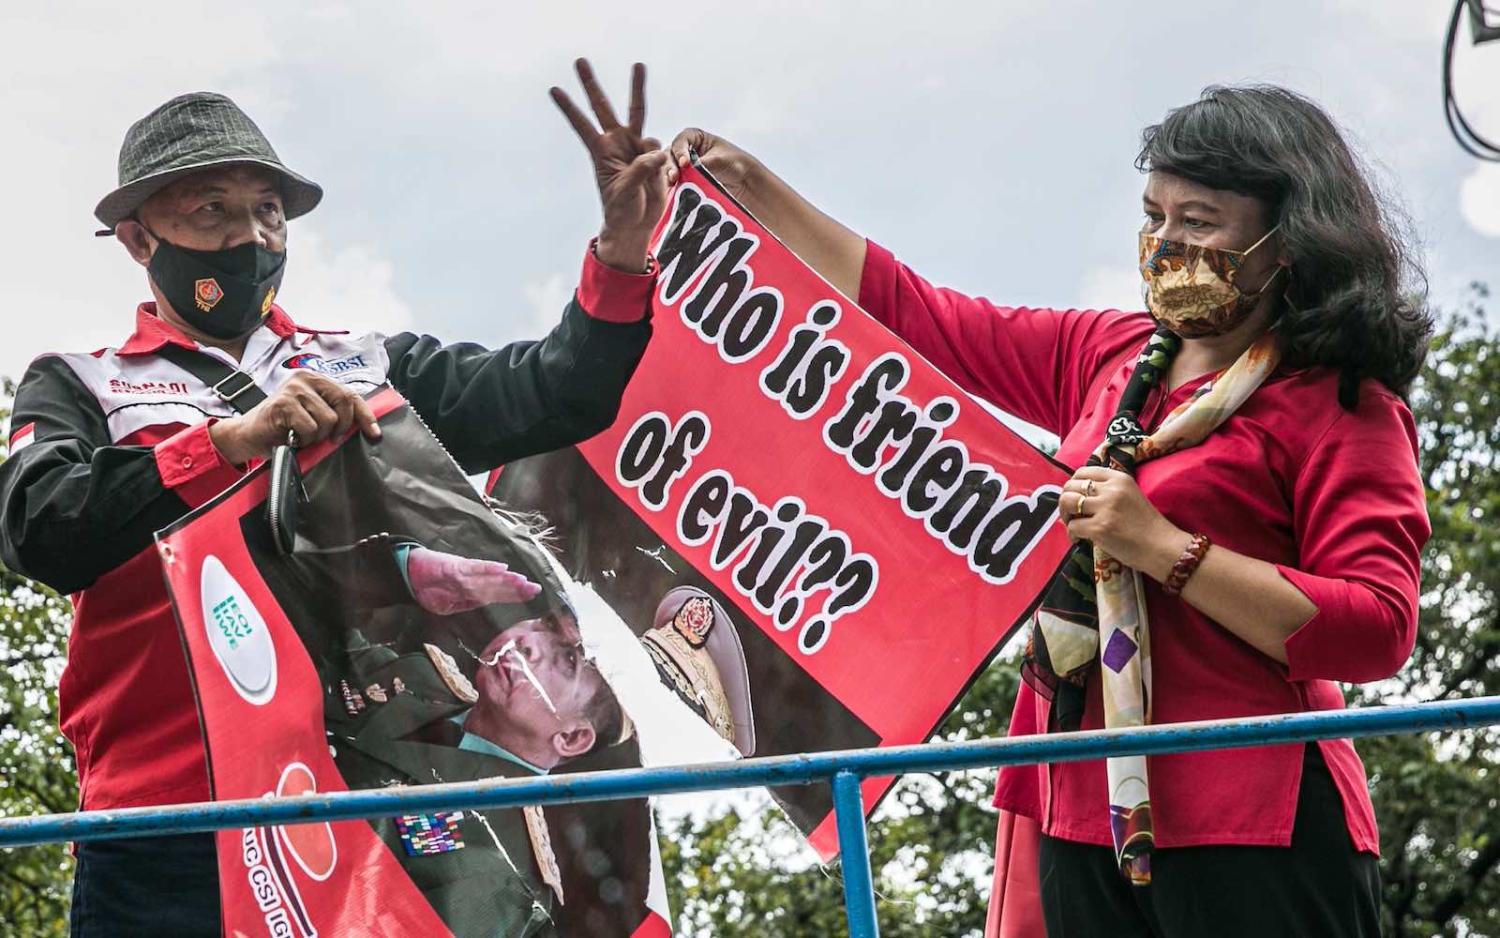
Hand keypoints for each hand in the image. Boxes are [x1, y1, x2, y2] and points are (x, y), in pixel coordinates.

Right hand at [209, 371, 379, 464]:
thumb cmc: (283, 428)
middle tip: (328, 438)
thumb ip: (334, 414)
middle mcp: (306, 378)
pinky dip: (304, 439)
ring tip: (302, 435)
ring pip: (329, 419)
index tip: (374, 433)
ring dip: (318, 435)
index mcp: (316, 379)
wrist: (248, 435)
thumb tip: (367, 427)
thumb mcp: (314, 417)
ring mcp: (294, 389)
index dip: (366, 415)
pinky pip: (311, 428)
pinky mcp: (284, 403)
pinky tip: (293, 437)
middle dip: (341, 426)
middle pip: (344, 401)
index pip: (351, 394)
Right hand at [406, 547, 542, 614]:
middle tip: (536, 589)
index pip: (496, 592)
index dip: (513, 593)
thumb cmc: (427, 583)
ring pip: (487, 577)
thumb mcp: (447, 602)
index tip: (531, 594)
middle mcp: (470, 578)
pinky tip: (501, 568)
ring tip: (523, 581)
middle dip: (516, 588)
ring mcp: (462, 571)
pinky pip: (471, 569)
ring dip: (505, 579)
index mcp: (470, 587)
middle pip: (496, 584)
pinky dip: (486, 568)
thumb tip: (485, 602)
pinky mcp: (452, 566)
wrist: (406, 571)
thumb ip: (466, 602)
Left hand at [551, 58, 671, 271]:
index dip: (568, 108)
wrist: (637, 223)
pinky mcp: (653, 154)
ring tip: (638, 64)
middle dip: (591, 84)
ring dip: (636, 87)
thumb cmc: (622, 210)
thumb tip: (656, 151)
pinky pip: (658, 147)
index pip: (582, 125)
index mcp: (601, 152)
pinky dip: (660, 159)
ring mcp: (635, 146)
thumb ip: (640, 170)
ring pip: (636, 111)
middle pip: (602, 107)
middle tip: (579, 60)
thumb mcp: (626, 193)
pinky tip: (658, 175)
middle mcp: (616, 142)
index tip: (553, 89)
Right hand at [668, 128, 762, 204]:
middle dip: (671, 166)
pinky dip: (674, 187)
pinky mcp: (683, 180)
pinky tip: (674, 193)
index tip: (685, 163)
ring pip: (669, 169)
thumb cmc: (734, 162)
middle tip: (674, 177)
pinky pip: (675, 182)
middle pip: (670, 155)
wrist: (744, 180)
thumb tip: (687, 169)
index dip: (680, 151)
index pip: (681, 141)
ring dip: (669, 177)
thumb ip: (701, 163)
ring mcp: (682, 165)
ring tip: (672, 185)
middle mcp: (685, 149)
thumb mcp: (718, 160)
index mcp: (694, 136)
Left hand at [1059, 467, 1184, 577]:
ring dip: (1065, 515)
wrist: (1163, 548)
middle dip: (1066, 501)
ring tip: (1074, 526)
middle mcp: (1111, 489)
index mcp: (1119, 478)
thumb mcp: (1130, 496)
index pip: (1083, 472)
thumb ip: (1107, 492)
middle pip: (1071, 486)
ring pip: (1067, 502)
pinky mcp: (1100, 528)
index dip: (1074, 486)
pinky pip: (1072, 526)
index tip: (1077, 499)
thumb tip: (1073, 496)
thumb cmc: (1146, 526)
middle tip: (1072, 516)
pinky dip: (1072, 534)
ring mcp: (1105, 508)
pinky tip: (1080, 540)